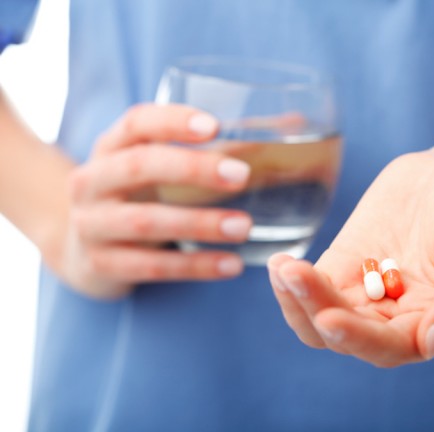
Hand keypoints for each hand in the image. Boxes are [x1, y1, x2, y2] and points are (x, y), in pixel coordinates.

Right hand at [53, 104, 251, 298]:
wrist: (81, 250)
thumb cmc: (137, 198)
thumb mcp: (157, 171)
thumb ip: (211, 152)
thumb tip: (288, 126)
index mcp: (110, 148)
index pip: (137, 123)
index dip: (173, 121)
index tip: (214, 126)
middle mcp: (92, 181)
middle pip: (139, 166)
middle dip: (192, 168)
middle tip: (241, 176)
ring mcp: (91, 224)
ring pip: (145, 221)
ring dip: (199, 224)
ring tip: (244, 226)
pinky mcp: (100, 265)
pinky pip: (151, 267)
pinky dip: (194, 266)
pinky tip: (231, 265)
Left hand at [268, 149, 433, 366]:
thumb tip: (433, 344)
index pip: (394, 347)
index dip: (361, 339)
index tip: (331, 318)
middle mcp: (399, 320)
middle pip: (350, 337)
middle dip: (320, 313)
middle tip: (295, 278)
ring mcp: (368, 296)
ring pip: (323, 320)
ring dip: (299, 302)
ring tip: (285, 270)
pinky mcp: (344, 270)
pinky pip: (313, 288)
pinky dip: (293, 282)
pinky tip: (280, 263)